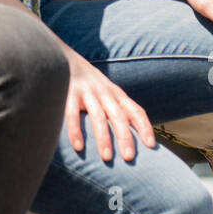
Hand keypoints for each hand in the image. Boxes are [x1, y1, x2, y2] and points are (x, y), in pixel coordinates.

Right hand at [61, 45, 154, 161]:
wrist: (61, 56)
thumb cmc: (87, 82)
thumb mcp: (106, 90)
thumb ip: (117, 108)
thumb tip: (131, 138)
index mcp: (116, 94)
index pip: (135, 110)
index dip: (144, 127)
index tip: (151, 146)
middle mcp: (104, 92)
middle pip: (118, 116)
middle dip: (125, 137)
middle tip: (129, 158)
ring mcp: (86, 92)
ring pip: (98, 116)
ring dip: (104, 138)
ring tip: (107, 158)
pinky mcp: (69, 93)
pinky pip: (72, 114)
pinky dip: (76, 130)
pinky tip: (78, 147)